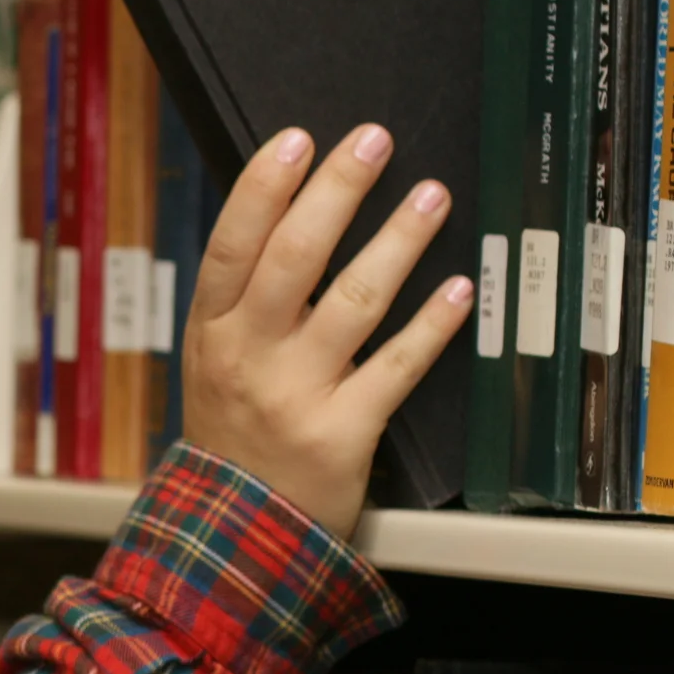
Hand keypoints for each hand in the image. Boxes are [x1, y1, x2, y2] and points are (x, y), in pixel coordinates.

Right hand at [180, 122, 475, 538]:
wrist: (235, 533)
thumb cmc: (235, 434)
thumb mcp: (217, 362)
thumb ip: (247, 300)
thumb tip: (296, 212)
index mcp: (213, 332)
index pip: (232, 245)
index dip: (263, 189)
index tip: (296, 140)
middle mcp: (249, 357)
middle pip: (294, 259)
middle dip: (337, 191)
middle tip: (374, 140)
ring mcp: (296, 396)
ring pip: (353, 302)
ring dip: (397, 241)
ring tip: (431, 196)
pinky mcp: (342, 435)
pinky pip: (396, 368)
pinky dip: (431, 326)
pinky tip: (460, 289)